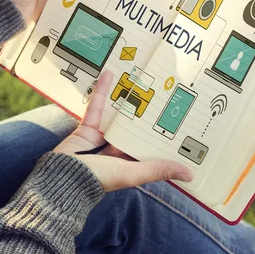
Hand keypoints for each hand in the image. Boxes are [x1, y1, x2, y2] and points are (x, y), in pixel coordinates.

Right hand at [54, 72, 193, 191]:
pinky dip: (102, 92)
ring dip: (126, 100)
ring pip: (118, 116)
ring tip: (139, 81)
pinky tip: (110, 75)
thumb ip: (159, 170)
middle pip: (135, 129)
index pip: (150, 147)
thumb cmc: (100, 178)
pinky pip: (97, 107)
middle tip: (164, 92)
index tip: (180, 120)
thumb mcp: (133, 173)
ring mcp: (101, 138)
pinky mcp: (87, 127)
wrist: (63, 177)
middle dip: (147, 114)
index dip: (164, 136)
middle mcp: (117, 151)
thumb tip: (191, 175)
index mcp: (130, 163)